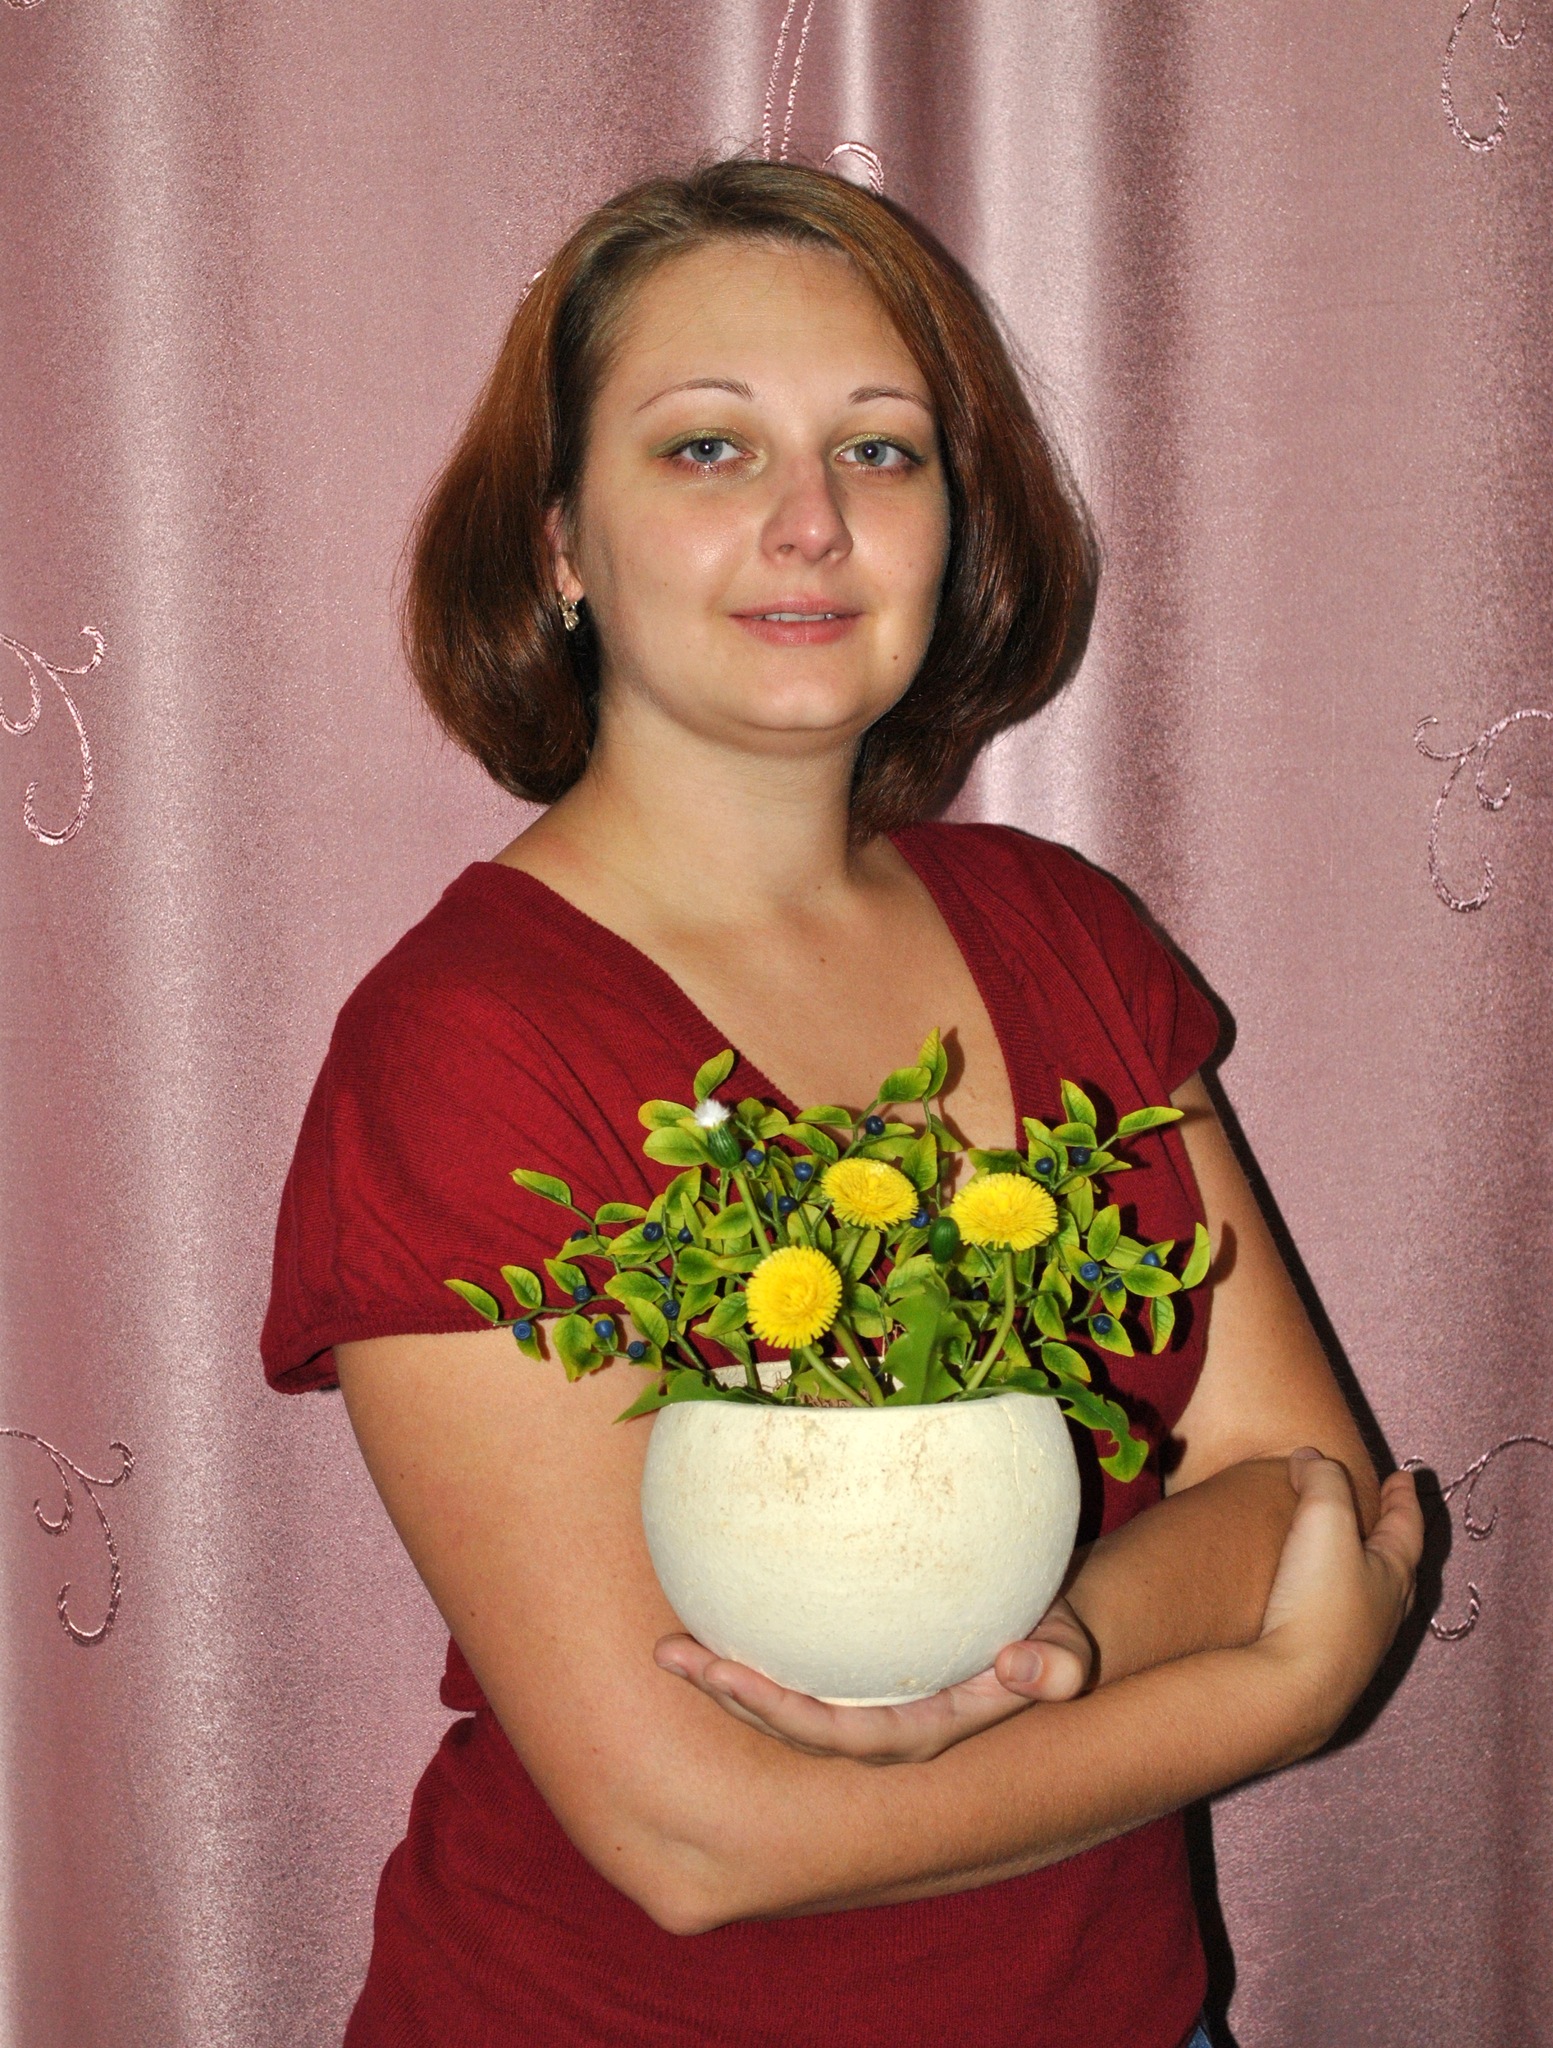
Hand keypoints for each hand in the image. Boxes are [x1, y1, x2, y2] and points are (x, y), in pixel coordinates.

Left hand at [654, 1594, 1094, 1764]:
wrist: (1044, 1634)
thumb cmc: (1051, 1639)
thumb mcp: (1067, 1649)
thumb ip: (1059, 1666)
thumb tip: (1025, 1666)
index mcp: (914, 1733)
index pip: (836, 1735)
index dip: (781, 1713)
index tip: (730, 1677)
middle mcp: (876, 1727)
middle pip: (788, 1723)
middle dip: (729, 1696)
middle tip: (673, 1656)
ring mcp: (859, 1700)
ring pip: (778, 1698)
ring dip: (721, 1676)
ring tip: (667, 1648)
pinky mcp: (849, 1667)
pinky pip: (790, 1662)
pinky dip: (747, 1641)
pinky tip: (706, 1603)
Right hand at [1250, 1448, 1423, 1759]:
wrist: (1292, 1687)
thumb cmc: (1318, 1599)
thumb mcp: (1323, 1520)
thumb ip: (1321, 1480)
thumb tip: (1309, 1458)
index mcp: (1394, 1573)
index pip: (1407, 1526)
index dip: (1403, 1497)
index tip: (1405, 1476)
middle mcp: (1385, 1610)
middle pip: (1398, 1564)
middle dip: (1391, 1534)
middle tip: (1384, 1513)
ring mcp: (1359, 1643)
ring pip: (1371, 1596)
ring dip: (1364, 1568)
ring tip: (1346, 1553)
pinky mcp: (1328, 1666)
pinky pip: (1340, 1619)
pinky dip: (1336, 1596)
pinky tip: (1314, 1599)